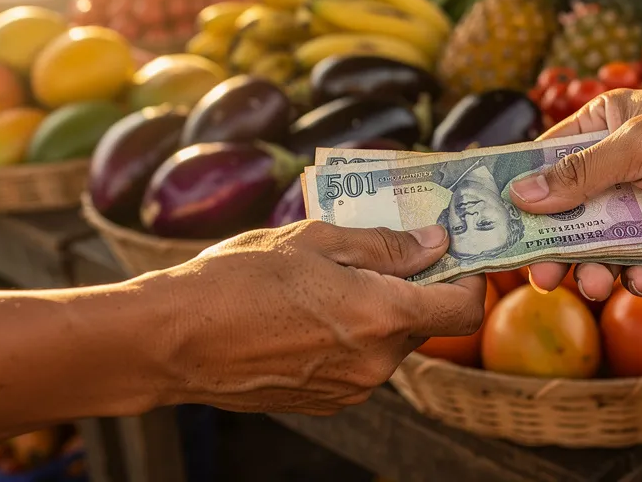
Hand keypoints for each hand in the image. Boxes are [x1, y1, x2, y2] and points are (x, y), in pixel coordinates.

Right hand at [162, 221, 484, 414]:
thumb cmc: (236, 279)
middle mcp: (375, 362)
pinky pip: (362, 363)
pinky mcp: (327, 401)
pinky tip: (312, 313)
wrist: (171, 341)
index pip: (463, 309)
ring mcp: (351, 388)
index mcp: (380, 317)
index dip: (469, 279)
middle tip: (385, 251)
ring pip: (391, 343)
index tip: (454, 254)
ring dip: (381, 312)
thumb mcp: (314, 240)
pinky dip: (354, 337)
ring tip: (333, 280)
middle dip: (417, 287)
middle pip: (426, 323)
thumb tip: (436, 243)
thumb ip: (385, 244)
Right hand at [510, 88, 641, 300]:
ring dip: (589, 268)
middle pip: (562, 212)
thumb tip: (520, 196)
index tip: (491, 224)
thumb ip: (580, 175)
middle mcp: (613, 169)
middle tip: (540, 274)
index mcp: (601, 128)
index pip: (544, 161)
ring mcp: (637, 206)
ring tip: (595, 283)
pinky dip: (629, 277)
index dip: (517, 192)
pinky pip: (631, 265)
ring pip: (593, 245)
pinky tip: (638, 280)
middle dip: (551, 246)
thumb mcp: (638, 146)